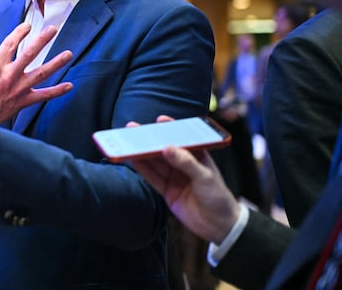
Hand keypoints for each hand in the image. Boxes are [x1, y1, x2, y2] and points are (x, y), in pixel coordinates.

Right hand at [0, 23, 72, 123]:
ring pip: (41, 74)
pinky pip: (42, 96)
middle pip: (29, 54)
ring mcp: (17, 90)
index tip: (28, 25)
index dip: (20, 33)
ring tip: (68, 54)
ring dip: (55, 63)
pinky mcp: (22, 102)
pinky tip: (69, 86)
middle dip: (42, 40)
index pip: (10, 44)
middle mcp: (8, 76)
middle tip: (52, 29)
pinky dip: (56, 91)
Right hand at [129, 115, 239, 243]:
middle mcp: (184, 165)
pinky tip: (133, 159)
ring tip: (127, 142)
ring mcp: (174, 178)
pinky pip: (152, 178)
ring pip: (155, 163)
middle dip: (149, 140)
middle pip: (163, 150)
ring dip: (142, 153)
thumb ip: (186, 163)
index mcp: (197, 156)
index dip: (170, 129)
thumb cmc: (219, 197)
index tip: (159, 120)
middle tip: (134, 129)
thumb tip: (167, 148)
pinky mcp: (167, 191)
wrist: (220, 227)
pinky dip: (142, 169)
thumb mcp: (205, 177)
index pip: (182, 139)